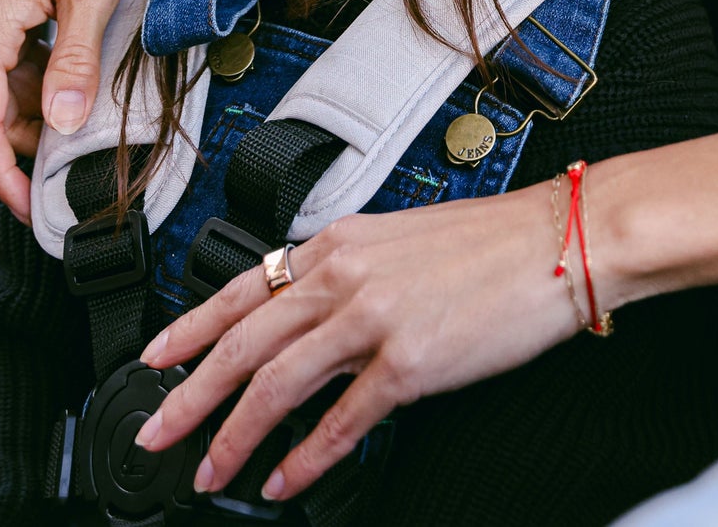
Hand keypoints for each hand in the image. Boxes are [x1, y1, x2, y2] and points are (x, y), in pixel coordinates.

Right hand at [0, 0, 134, 219]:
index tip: (25, 203)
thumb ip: (74, 60)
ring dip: (29, 108)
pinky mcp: (0, 2)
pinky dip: (34, 76)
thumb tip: (60, 124)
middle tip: (67, 160)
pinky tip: (70, 77)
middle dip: (18, 141)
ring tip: (77, 115)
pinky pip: (7, 56)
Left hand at [134, 187, 581, 502]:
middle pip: (243, 344)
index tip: (156, 359)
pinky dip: (303, 459)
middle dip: (189, 397)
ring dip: (233, 436)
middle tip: (157, 434)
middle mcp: (347, 275)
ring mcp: (375, 318)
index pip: (243, 288)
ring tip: (211, 471)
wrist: (562, 239)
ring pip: (276, 385)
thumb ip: (350, 274)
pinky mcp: (410, 362)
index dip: (189, 329)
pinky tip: (285, 480)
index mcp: (343, 242)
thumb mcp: (404, 238)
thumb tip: (313, 320)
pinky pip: (340, 423)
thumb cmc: (496, 240)